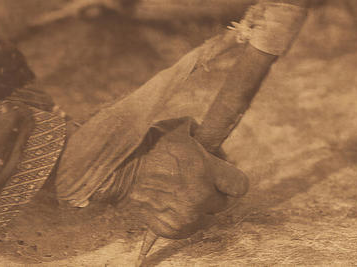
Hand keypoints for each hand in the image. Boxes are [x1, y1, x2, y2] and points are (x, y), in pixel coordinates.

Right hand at [124, 120, 247, 238]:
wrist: (117, 167)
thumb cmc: (150, 143)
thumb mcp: (181, 127)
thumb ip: (204, 135)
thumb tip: (218, 147)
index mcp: (204, 170)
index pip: (239, 185)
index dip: (232, 177)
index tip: (223, 173)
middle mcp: (198, 197)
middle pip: (224, 202)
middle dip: (214, 190)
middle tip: (199, 178)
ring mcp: (185, 217)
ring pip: (206, 216)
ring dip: (199, 205)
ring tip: (181, 188)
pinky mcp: (171, 229)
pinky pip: (188, 227)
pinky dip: (183, 216)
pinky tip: (171, 200)